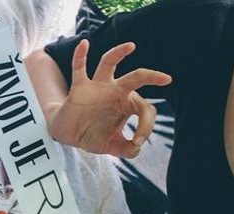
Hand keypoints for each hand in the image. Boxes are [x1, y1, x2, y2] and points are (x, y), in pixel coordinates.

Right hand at [47, 40, 170, 157]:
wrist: (68, 135)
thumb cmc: (93, 135)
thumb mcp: (112, 146)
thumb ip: (127, 150)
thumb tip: (137, 148)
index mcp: (127, 104)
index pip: (145, 109)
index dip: (145, 127)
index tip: (136, 142)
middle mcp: (115, 91)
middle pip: (136, 77)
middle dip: (151, 76)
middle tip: (166, 78)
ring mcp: (97, 87)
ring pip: (109, 64)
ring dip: (119, 54)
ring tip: (130, 46)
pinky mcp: (80, 88)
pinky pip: (79, 69)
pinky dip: (80, 56)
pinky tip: (84, 44)